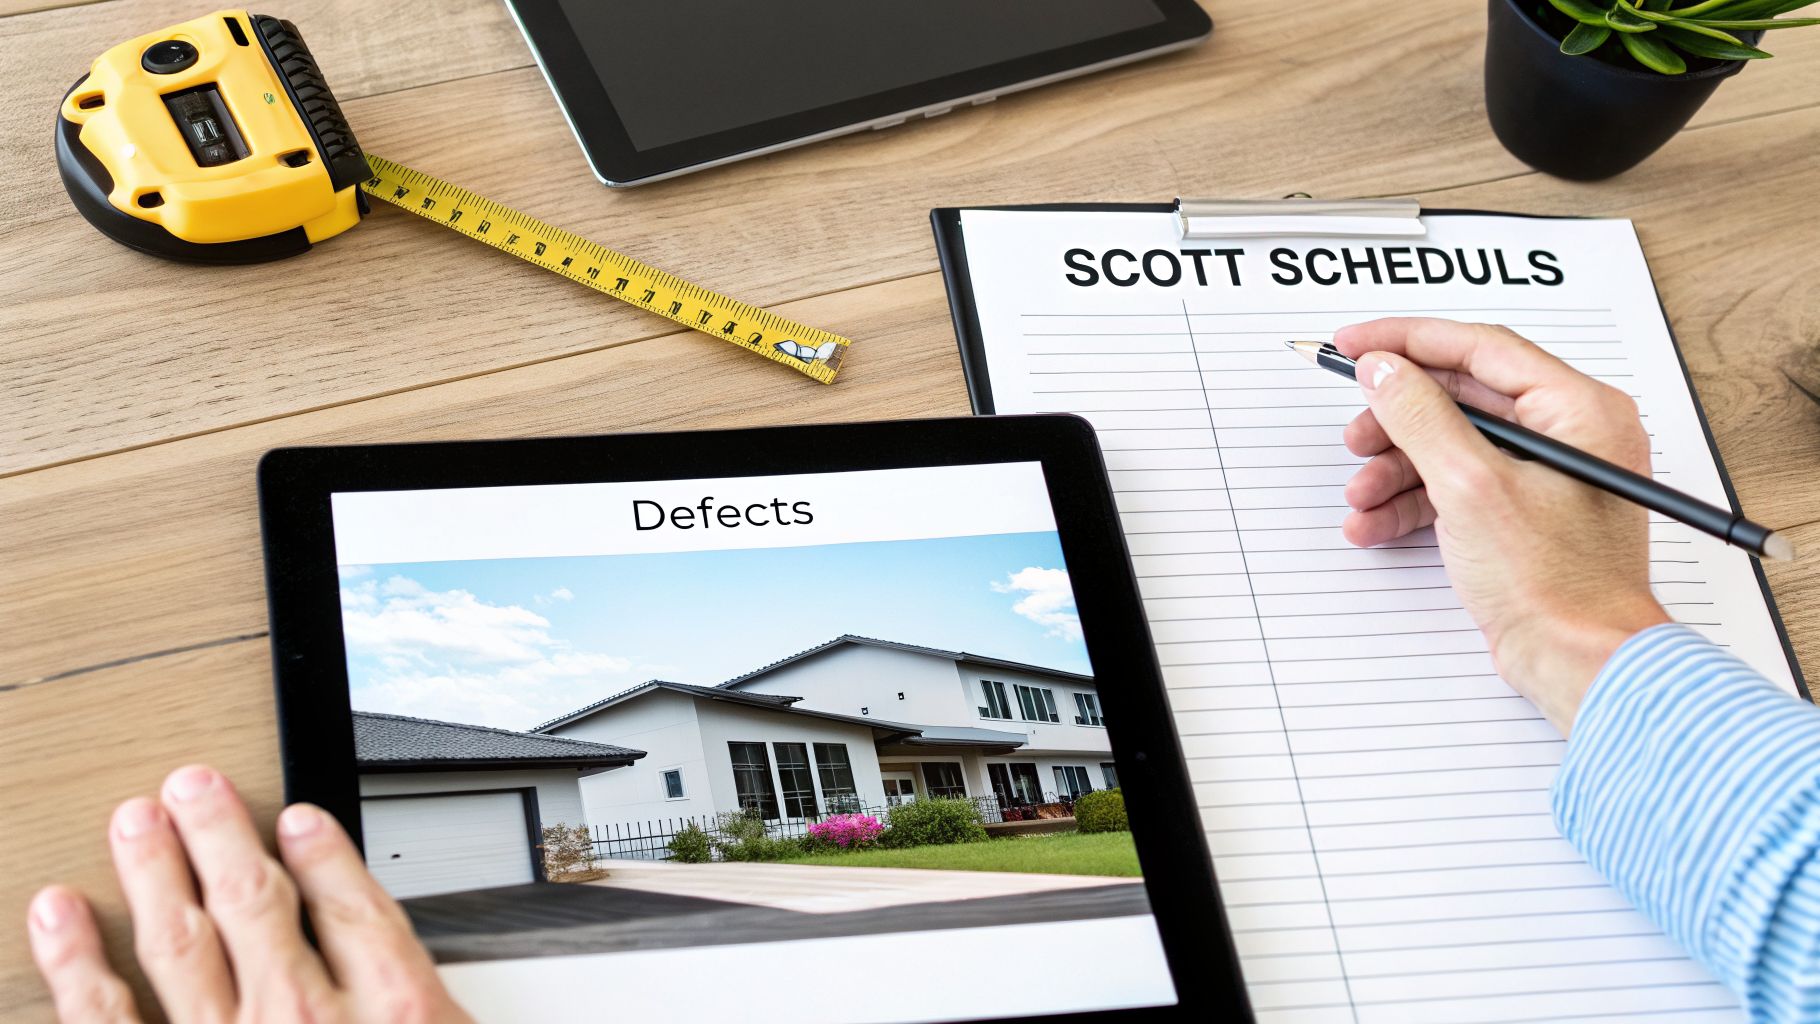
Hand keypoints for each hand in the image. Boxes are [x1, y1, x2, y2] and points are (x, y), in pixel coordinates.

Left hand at [27, 765, 473, 1023]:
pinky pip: (107, 1020)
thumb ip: (417, 1011)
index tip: (300, 816)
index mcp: (390, 1013)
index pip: (351, 903)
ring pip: (181, 941)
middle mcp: (304, 1021)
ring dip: (154, 870)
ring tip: (135, 821)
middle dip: (220, 835)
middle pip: (256, 900)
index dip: (323, 852)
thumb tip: (405, 985)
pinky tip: (60, 918)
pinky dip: (78, 964)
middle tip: (193, 786)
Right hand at [1334, 318, 1669, 734]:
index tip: (1354, 345)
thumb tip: (1387, 370)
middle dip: (1395, 421)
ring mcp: (1545, 476)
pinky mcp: (1523, 514)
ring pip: (1451, 446)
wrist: (1579, 661)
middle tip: (1355, 432)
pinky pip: (1456, 487)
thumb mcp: (1472, 486)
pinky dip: (1412, 502)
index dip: (1407, 342)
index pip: (1479, 348)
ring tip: (1360, 495)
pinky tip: (1376, 523)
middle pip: (1460, 399)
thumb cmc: (1558, 584)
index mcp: (1578, 409)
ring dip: (1395, 469)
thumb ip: (1422, 416)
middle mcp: (1568, 434)